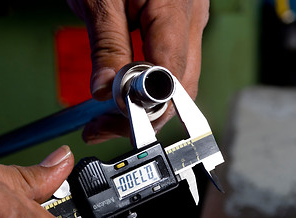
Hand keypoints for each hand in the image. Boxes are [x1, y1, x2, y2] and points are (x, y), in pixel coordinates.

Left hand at [68, 0, 208, 143]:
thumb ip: (107, 44)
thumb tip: (104, 90)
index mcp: (175, 11)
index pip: (169, 78)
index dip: (143, 108)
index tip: (110, 121)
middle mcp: (192, 21)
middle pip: (179, 89)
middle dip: (143, 117)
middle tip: (103, 127)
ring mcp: (190, 24)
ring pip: (177, 82)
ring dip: (145, 105)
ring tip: (108, 116)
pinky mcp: (180, 26)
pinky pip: (171, 66)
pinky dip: (149, 87)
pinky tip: (126, 93)